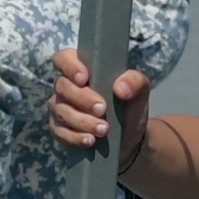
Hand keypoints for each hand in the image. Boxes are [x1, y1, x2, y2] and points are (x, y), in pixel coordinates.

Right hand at [45, 42, 151, 160]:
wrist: (129, 137)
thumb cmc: (128, 105)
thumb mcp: (139, 91)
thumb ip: (135, 81)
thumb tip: (120, 87)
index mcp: (82, 69)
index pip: (64, 58)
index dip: (70, 66)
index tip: (84, 79)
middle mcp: (66, 87)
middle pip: (63, 87)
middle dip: (83, 99)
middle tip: (102, 109)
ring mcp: (60, 108)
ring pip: (61, 111)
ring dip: (82, 121)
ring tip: (104, 129)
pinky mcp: (59, 130)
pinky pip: (60, 132)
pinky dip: (76, 137)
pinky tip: (90, 140)